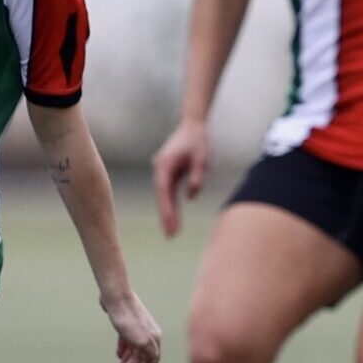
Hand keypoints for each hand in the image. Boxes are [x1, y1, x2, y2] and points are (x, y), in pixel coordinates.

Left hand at [102, 290, 162, 362]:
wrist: (116, 296)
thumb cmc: (128, 318)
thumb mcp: (140, 340)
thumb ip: (148, 354)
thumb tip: (152, 362)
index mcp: (154, 339)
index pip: (151, 362)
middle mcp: (148, 334)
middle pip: (140, 358)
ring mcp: (138, 328)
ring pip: (133, 350)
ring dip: (126, 362)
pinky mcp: (127, 323)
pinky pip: (127, 340)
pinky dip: (123, 349)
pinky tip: (118, 355)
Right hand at [152, 120, 209, 238]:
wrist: (192, 126)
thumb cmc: (198, 141)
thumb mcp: (202, 159)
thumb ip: (197, 177)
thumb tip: (190, 197)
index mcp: (165, 165)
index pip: (164, 191)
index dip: (166, 209)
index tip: (170, 224)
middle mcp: (160, 169)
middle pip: (162, 196)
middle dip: (166, 216)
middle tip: (170, 236)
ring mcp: (162, 171)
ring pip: (164, 196)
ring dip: (167, 213)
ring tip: (171, 232)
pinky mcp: (168, 173)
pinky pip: (168, 192)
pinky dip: (170, 204)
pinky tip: (174, 219)